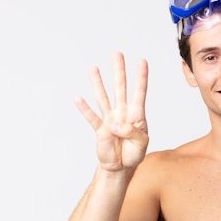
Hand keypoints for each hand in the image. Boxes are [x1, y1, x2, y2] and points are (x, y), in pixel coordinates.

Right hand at [75, 52, 148, 171]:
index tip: (142, 61)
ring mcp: (110, 119)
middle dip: (119, 71)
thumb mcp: (141, 144)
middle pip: (120, 88)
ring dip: (98, 83)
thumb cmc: (134, 153)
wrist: (121, 167)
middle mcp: (123, 113)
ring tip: (93, 68)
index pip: (139, 93)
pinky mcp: (100, 129)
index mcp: (137, 115)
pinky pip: (91, 117)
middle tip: (117, 54)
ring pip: (103, 97)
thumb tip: (114, 124)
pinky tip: (78, 98)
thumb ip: (131, 133)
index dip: (141, 77)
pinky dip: (84, 109)